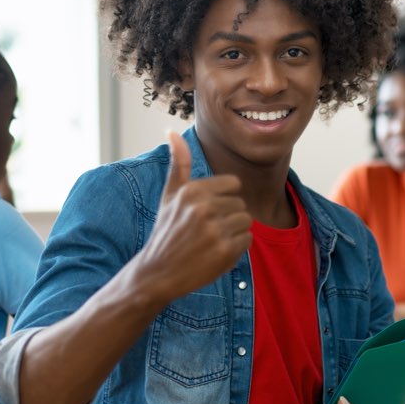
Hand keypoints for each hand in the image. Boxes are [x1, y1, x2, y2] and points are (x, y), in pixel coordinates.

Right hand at [132, 131, 251, 303]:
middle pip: (241, 205)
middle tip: (206, 232)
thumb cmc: (166, 231)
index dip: (224, 200)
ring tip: (211, 242)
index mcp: (192, 190)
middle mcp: (203, 207)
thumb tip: (171, 131)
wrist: (157, 272)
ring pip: (247, 223)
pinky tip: (216, 254)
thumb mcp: (169, 195)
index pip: (233, 184)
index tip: (207, 213)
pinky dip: (236, 249)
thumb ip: (177, 163)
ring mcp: (214, 229)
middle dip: (228, 219)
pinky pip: (247, 241)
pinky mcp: (224, 251)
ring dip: (234, 234)